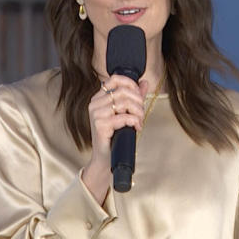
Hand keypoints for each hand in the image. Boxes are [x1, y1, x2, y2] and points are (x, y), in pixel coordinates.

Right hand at [81, 74, 150, 202]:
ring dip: (138, 112)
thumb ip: (134, 97)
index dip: (131, 84)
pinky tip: (136, 127)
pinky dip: (134, 121)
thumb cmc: (114, 136)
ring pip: (124, 103)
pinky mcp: (100, 125)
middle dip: (138, 101)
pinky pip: (123, 117)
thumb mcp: (125, 113)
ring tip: (139, 121)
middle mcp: (95, 104)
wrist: (105, 158)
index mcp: (98, 98)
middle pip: (123, 91)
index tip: (139, 95)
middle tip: (142, 113)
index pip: (114, 79)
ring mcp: (96, 114)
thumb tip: (144, 83)